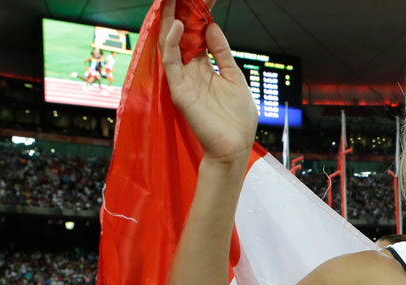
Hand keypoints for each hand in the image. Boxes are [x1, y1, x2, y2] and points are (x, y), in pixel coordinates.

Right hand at [159, 0, 257, 165]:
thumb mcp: (234, 78)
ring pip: (170, 45)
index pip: (195, 36)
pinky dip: (172, 43)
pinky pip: (171, 63)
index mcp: (205, 69)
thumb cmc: (237, 120)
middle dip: (178, 13)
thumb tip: (212, 26)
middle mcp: (191, 72)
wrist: (233, 148)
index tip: (200, 0)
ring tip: (169, 0)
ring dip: (169, 21)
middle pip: (180, 37)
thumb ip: (222, 53)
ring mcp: (183, 81)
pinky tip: (178, 26)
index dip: (196, 17)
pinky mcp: (179, 91)